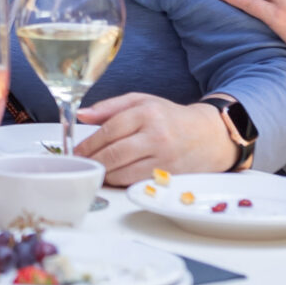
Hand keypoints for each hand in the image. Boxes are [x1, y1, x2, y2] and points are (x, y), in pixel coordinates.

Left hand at [75, 92, 236, 184]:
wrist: (209, 136)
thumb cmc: (170, 118)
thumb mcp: (142, 101)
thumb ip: (109, 107)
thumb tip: (81, 115)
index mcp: (147, 113)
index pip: (109, 130)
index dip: (88, 144)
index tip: (77, 151)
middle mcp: (157, 136)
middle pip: (114, 154)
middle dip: (93, 162)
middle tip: (82, 164)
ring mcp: (164, 158)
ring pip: (123, 172)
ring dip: (104, 174)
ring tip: (96, 170)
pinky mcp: (169, 176)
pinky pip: (136, 182)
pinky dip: (121, 181)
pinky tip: (114, 176)